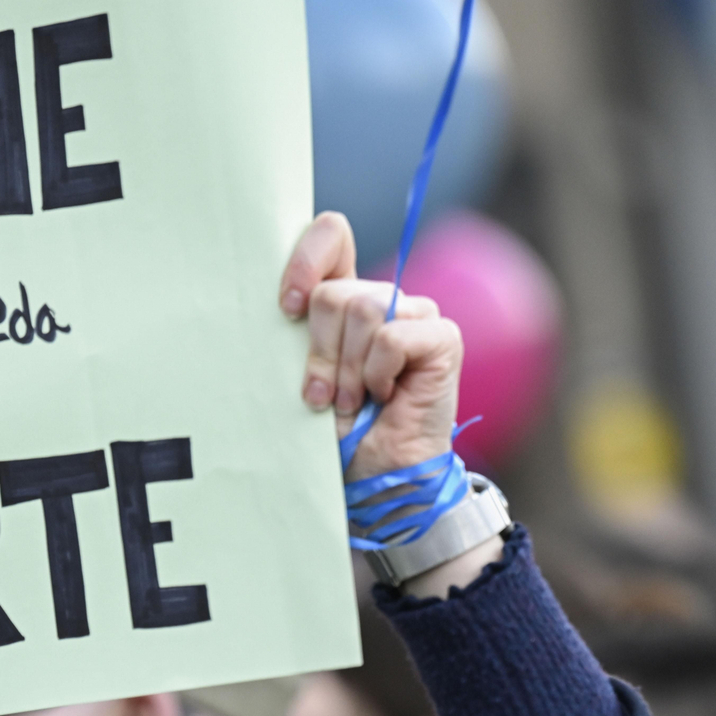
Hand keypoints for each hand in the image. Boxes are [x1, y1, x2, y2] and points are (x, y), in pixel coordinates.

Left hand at [280, 212, 490, 598]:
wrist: (373, 481)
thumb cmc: (332, 434)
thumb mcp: (300, 378)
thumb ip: (295, 334)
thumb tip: (274, 302)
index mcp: (344, 300)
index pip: (330, 234)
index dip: (304, 259)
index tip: (284, 309)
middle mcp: (382, 300)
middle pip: (334, 290)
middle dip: (318, 351)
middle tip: (321, 396)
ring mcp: (415, 314)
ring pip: (363, 309)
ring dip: (345, 370)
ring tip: (348, 403)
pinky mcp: (440, 337)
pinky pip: (393, 336)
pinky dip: (377, 373)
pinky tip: (383, 397)